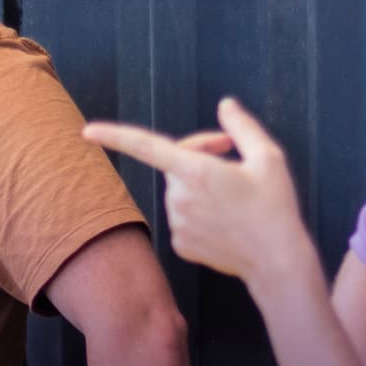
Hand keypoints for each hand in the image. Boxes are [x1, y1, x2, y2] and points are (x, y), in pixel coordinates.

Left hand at [83, 97, 307, 283]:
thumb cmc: (275, 206)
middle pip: (176, 164)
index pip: (146, 147)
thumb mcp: (268, 158)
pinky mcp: (179, 244)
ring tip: (234, 199)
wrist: (277, 261)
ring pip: (180, 192)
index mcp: (196, 171)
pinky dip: (200, 213)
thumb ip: (242, 127)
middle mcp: (179, 197)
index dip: (115, 136)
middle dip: (199, 155)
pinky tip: (226, 222)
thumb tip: (225, 104)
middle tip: (230, 153)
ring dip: (200, 186)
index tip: (88, 131)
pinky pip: (183, 217)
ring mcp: (177, 223)